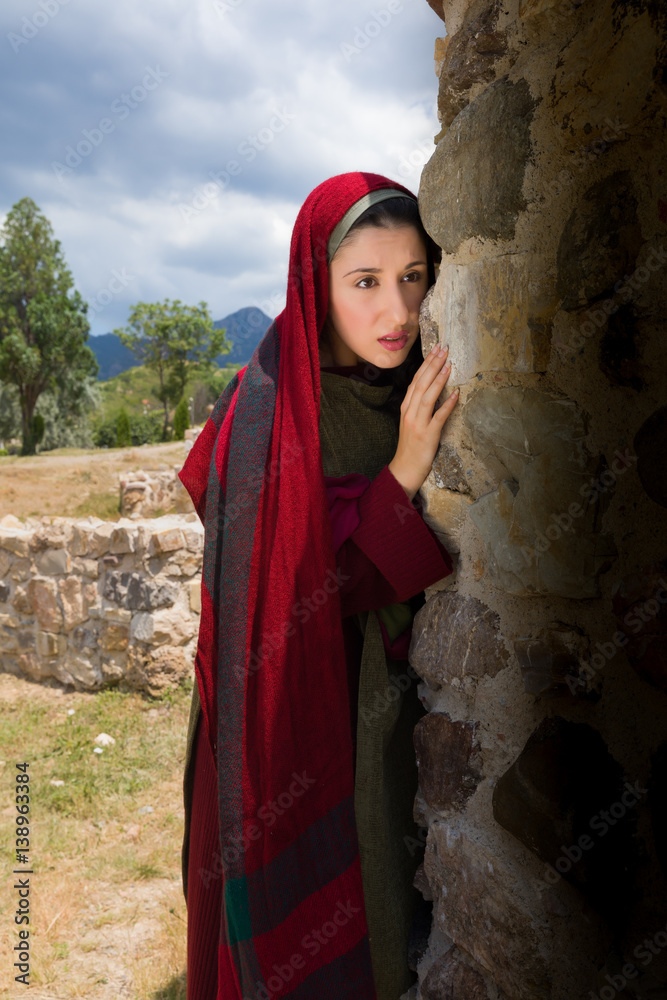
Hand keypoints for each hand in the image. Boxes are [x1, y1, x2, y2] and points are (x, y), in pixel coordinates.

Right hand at [388, 344, 458, 500]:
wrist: (404, 469)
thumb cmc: (410, 445)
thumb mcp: (411, 421)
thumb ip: (418, 405)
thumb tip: (432, 388)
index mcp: (406, 407)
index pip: (416, 380)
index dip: (426, 364)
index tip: (436, 349)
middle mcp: (410, 412)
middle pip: (421, 384)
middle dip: (433, 365)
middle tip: (444, 349)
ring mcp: (418, 423)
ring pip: (428, 397)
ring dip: (439, 380)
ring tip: (449, 365)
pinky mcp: (428, 435)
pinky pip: (439, 417)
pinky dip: (448, 405)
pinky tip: (456, 394)